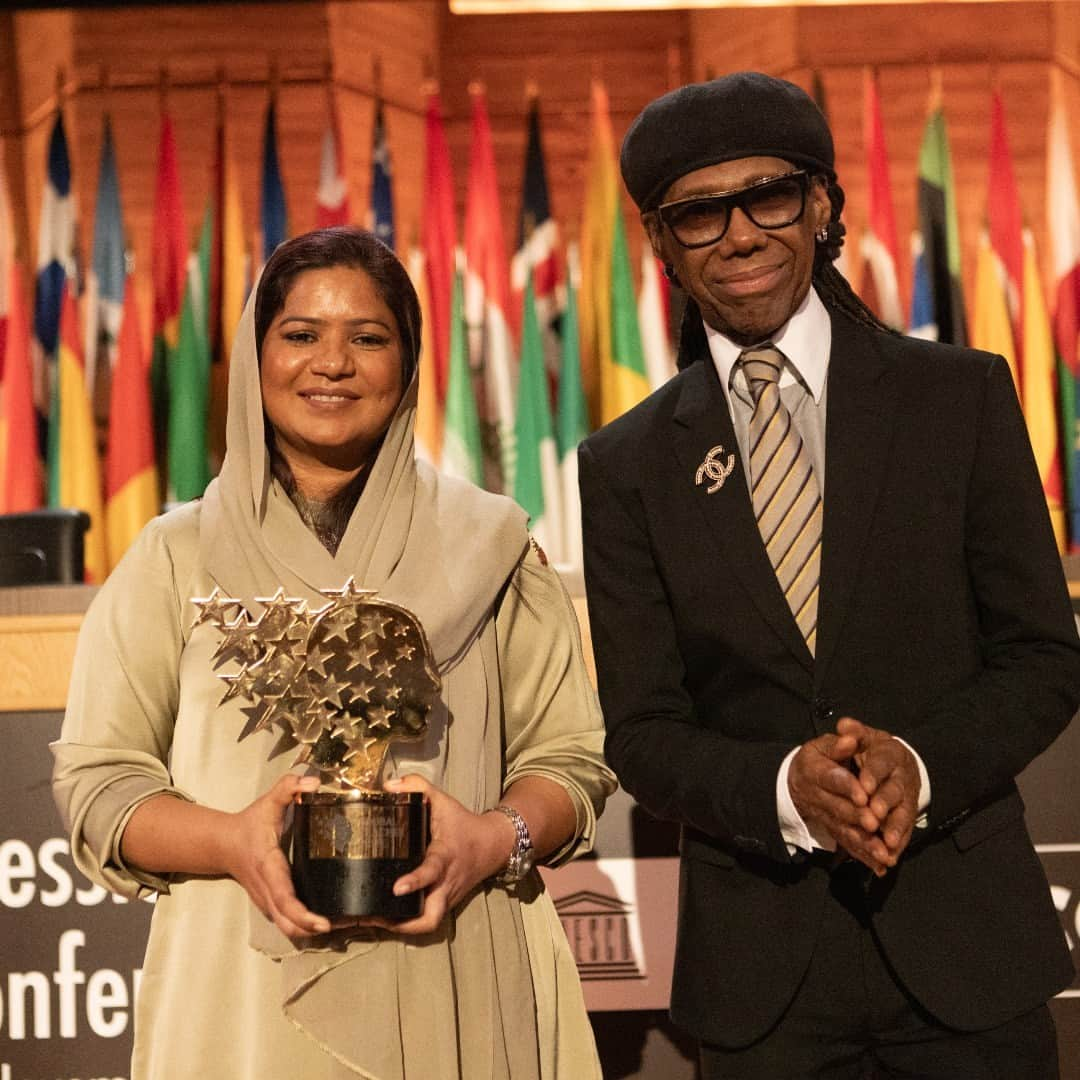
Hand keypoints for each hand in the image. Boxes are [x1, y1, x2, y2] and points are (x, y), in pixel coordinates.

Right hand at [223, 772, 334, 939]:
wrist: (224, 844)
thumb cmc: (251, 823)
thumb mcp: (269, 801)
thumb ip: (289, 787)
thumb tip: (313, 782)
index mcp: (269, 867)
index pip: (284, 898)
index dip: (302, 913)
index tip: (322, 923)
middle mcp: (267, 890)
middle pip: (287, 923)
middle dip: (311, 930)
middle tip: (342, 926)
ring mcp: (267, 902)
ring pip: (286, 928)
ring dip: (309, 932)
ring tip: (340, 925)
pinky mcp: (270, 905)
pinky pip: (286, 922)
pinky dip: (303, 926)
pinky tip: (326, 920)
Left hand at [359, 775, 513, 935]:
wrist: (492, 845)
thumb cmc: (462, 823)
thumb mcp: (442, 800)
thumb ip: (416, 786)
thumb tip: (387, 785)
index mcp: (445, 856)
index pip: (431, 871)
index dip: (415, 881)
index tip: (396, 888)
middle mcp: (446, 883)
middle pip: (430, 918)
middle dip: (403, 924)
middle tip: (374, 917)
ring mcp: (446, 898)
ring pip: (427, 924)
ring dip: (401, 928)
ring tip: (372, 920)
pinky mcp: (445, 904)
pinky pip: (426, 920)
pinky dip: (407, 923)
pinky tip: (386, 916)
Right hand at [787, 730, 891, 874]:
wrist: (796, 781)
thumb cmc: (817, 758)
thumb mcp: (823, 744)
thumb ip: (839, 742)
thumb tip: (849, 738)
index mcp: (814, 770)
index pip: (832, 778)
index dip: (847, 787)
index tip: (864, 795)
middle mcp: (817, 796)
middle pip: (838, 808)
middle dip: (858, 818)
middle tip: (875, 824)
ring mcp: (825, 816)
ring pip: (844, 831)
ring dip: (864, 844)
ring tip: (883, 854)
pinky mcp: (833, 829)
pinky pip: (847, 843)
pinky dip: (864, 856)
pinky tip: (880, 866)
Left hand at [837, 717, 919, 863]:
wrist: (895, 761)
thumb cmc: (871, 747)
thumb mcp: (862, 736)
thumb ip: (853, 732)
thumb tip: (844, 725)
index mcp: (890, 753)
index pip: (882, 763)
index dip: (873, 774)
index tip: (864, 786)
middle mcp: (903, 776)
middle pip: (895, 791)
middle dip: (885, 804)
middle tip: (874, 816)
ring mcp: (908, 797)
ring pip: (903, 814)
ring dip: (895, 829)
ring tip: (888, 844)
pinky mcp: (907, 814)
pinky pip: (905, 830)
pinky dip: (898, 843)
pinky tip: (890, 857)